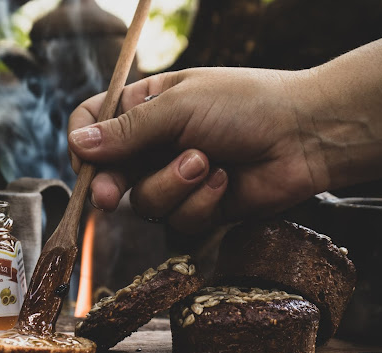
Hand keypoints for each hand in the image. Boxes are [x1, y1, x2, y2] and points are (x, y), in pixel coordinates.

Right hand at [67, 67, 322, 233]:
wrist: (305, 136)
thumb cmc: (245, 105)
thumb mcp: (180, 107)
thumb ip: (127, 130)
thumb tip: (77, 143)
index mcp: (145, 107)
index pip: (92, 123)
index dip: (84, 144)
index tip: (86, 160)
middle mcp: (154, 144)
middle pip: (108, 173)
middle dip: (110, 185)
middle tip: (109, 196)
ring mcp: (175, 177)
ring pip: (143, 201)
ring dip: (172, 185)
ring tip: (207, 162)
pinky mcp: (198, 207)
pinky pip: (178, 219)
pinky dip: (200, 202)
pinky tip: (226, 181)